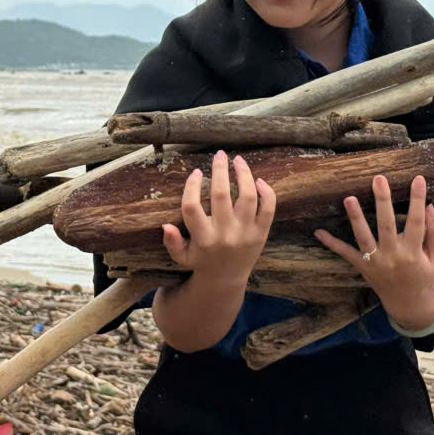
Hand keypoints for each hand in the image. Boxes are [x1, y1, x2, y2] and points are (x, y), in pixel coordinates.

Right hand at [162, 151, 275, 281]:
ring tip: (238, 160)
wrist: (226, 280)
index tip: (196, 172)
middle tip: (219, 154)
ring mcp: (246, 234)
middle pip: (221, 195)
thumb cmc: (201, 262)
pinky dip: (267, 192)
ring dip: (244, 174)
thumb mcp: (181, 256)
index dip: (192, 186)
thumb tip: (165, 225)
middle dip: (220, 170)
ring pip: (247, 197)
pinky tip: (259, 180)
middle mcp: (225, 235)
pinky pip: (268, 209)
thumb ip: (172, 242)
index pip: (192, 208)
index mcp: (203, 239)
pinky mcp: (261, 234)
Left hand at [314, 174, 433, 330]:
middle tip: (378, 179)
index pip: (417, 222)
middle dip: (383, 202)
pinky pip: (346, 254)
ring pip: (364, 238)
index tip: (417, 179)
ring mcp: (376, 263)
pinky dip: (332, 244)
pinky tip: (318, 232)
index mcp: (414, 253)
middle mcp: (393, 257)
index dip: (417, 200)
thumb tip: (429, 206)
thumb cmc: (425, 277)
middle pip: (387, 225)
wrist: (409, 305)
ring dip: (356, 218)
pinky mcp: (363, 267)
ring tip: (349, 198)